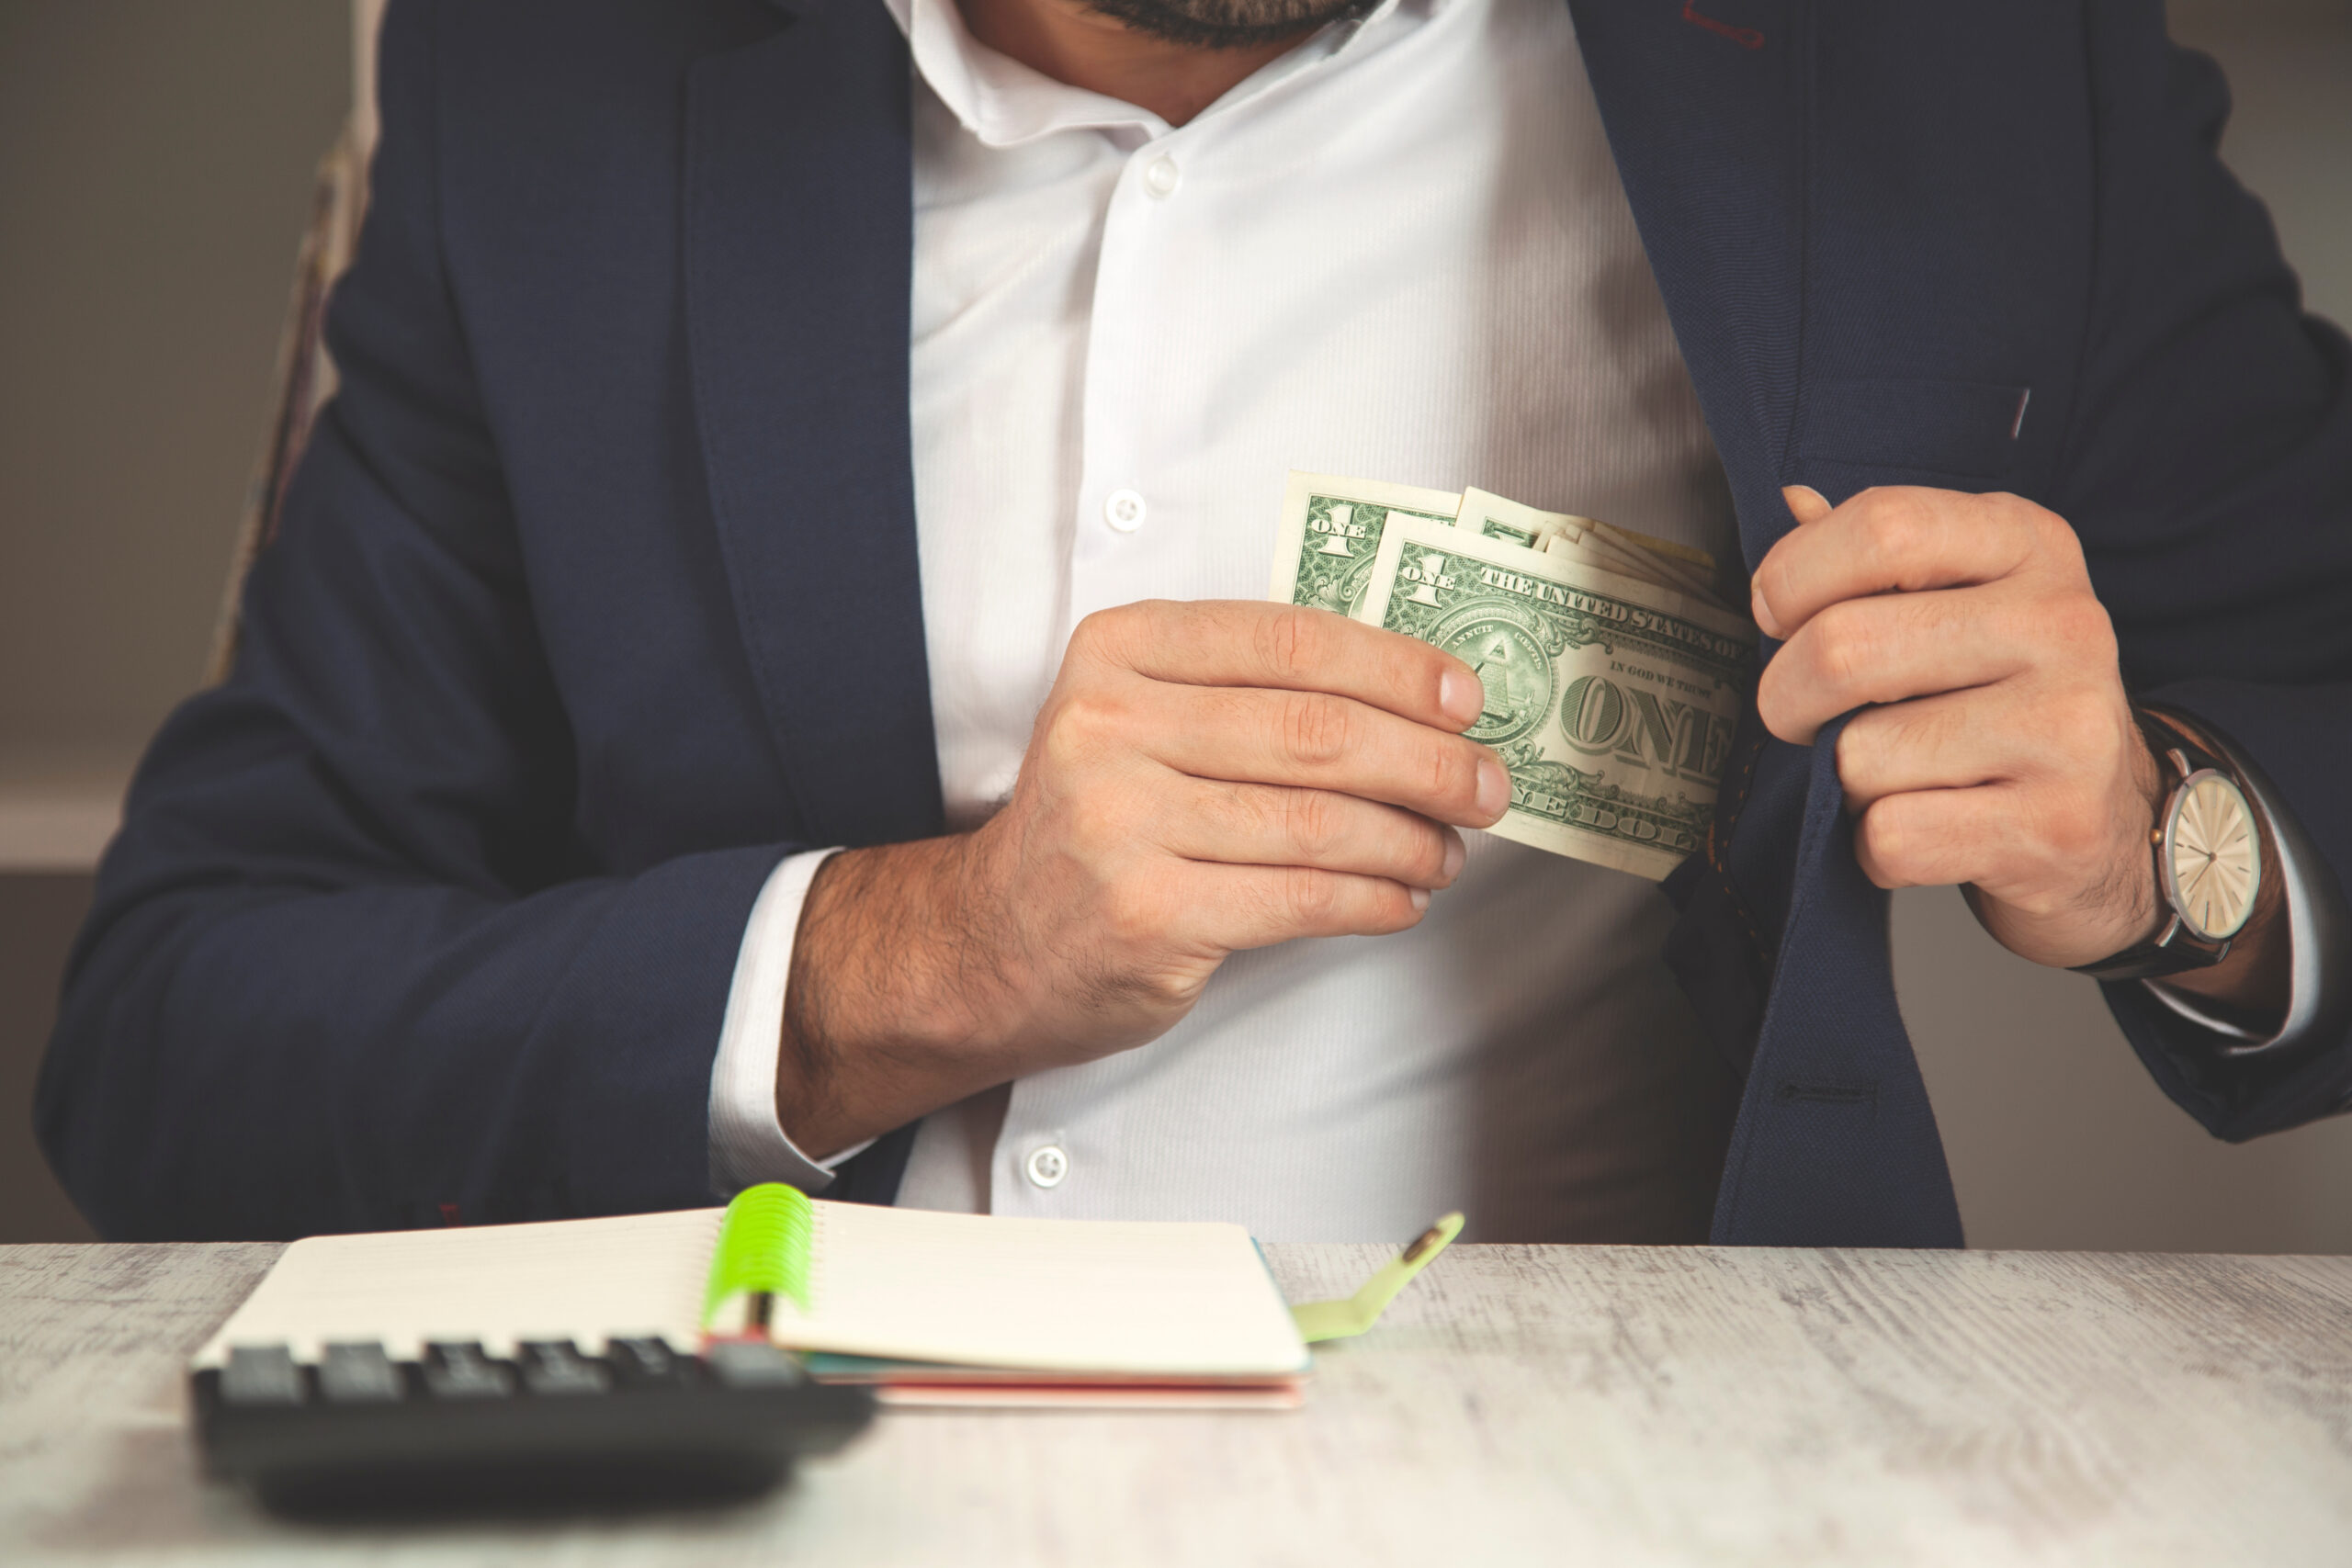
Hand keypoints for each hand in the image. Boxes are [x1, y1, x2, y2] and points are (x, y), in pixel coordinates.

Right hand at [779, 601, 1509, 1155]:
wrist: (994, 942)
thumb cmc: (1099, 822)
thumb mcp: (1139, 721)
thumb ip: (1246, 694)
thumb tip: (1421, 705)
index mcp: (1116, 653)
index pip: (1286, 641)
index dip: (1394, 667)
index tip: (1466, 697)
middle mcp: (1109, 729)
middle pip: (1316, 732)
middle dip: (1428, 761)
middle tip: (1488, 784)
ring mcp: (1122, 825)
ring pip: (1319, 822)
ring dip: (1412, 839)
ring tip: (1451, 850)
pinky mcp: (1150, 915)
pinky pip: (1302, 899)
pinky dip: (1375, 899)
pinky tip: (1405, 899)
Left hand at [1750, 485, 2168, 968]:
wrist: (2113, 810)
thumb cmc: (2001, 691)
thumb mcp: (1958, 596)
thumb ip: (1871, 554)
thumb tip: (1790, 506)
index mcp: (2029, 543)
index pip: (1882, 526)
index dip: (1793, 577)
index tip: (1779, 617)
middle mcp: (2062, 623)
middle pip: (1843, 647)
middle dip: (1786, 697)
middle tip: (1801, 717)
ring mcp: (2068, 727)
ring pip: (1858, 756)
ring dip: (1842, 782)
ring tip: (1895, 774)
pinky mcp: (2058, 825)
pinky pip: (1890, 836)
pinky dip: (1874, 846)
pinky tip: (1925, 825)